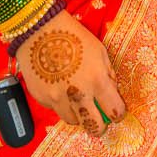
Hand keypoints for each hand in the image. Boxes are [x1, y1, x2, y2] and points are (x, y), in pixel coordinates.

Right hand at [13, 7, 126, 138]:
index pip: (114, 111)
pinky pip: (55, 110)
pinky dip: (60, 104)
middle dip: (99, 126)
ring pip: (72, 121)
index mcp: (97, 81)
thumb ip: (108, 75)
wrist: (39, 29)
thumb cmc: (73, 36)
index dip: (117, 114)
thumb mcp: (99, 51)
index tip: (115, 112)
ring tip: (77, 101)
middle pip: (93, 127)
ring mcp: (57, 98)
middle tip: (99, 120)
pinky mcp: (41, 98)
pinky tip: (59, 88)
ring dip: (78, 115)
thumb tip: (111, 93)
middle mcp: (78, 94)